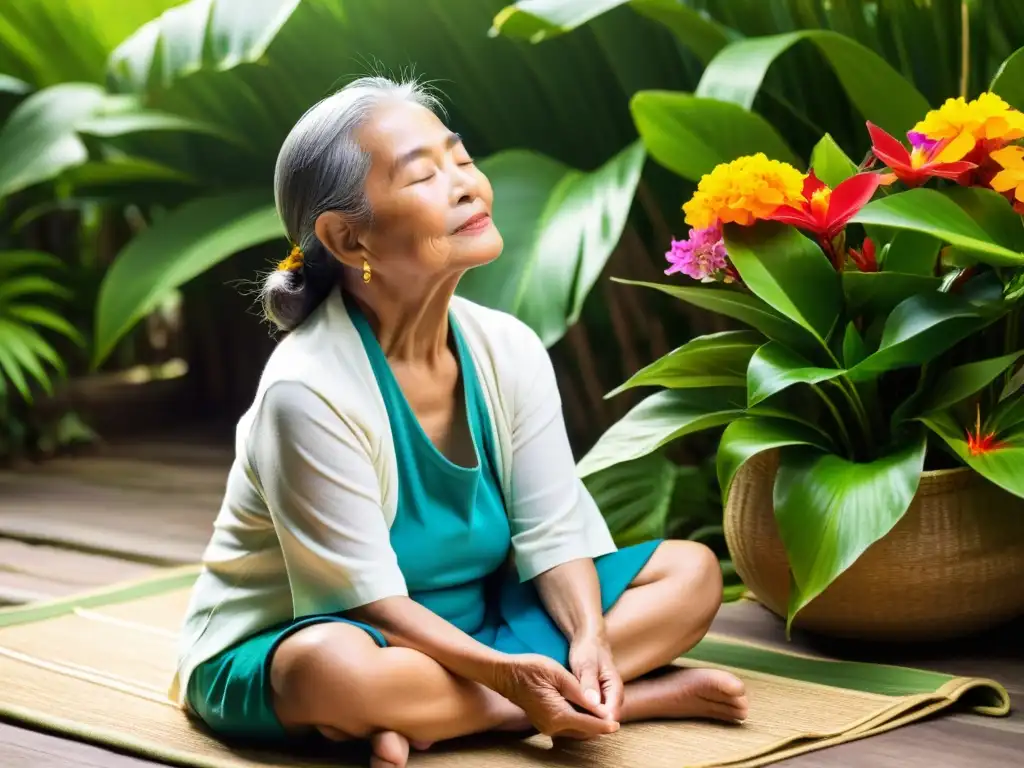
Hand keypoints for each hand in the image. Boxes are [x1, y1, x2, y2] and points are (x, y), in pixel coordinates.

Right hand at [490, 653, 618, 738]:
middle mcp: (552, 726)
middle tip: (611, 716)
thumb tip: (601, 709)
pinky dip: (578, 722)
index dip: (605, 725)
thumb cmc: (531, 669)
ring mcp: (546, 727)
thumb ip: (581, 694)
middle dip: (598, 726)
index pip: (589, 724)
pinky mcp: (543, 723)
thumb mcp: (559, 675)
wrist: (505, 674)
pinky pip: (566, 728)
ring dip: (589, 725)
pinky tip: (583, 711)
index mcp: (558, 714)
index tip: (617, 724)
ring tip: (600, 714)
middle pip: (584, 732)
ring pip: (575, 732)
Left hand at [568, 631, 622, 722]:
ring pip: (596, 718)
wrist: (588, 642)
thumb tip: (593, 704)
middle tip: (566, 723)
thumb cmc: (588, 651)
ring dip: (583, 720)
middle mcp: (613, 698)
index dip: (596, 723)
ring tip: (564, 719)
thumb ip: (589, 684)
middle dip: (587, 724)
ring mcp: (606, 700)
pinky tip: (565, 713)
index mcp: (615, 689)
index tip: (576, 723)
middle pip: (604, 720)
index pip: (611, 714)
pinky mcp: (597, 700)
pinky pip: (590, 712)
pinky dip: (580, 714)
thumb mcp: (586, 665)